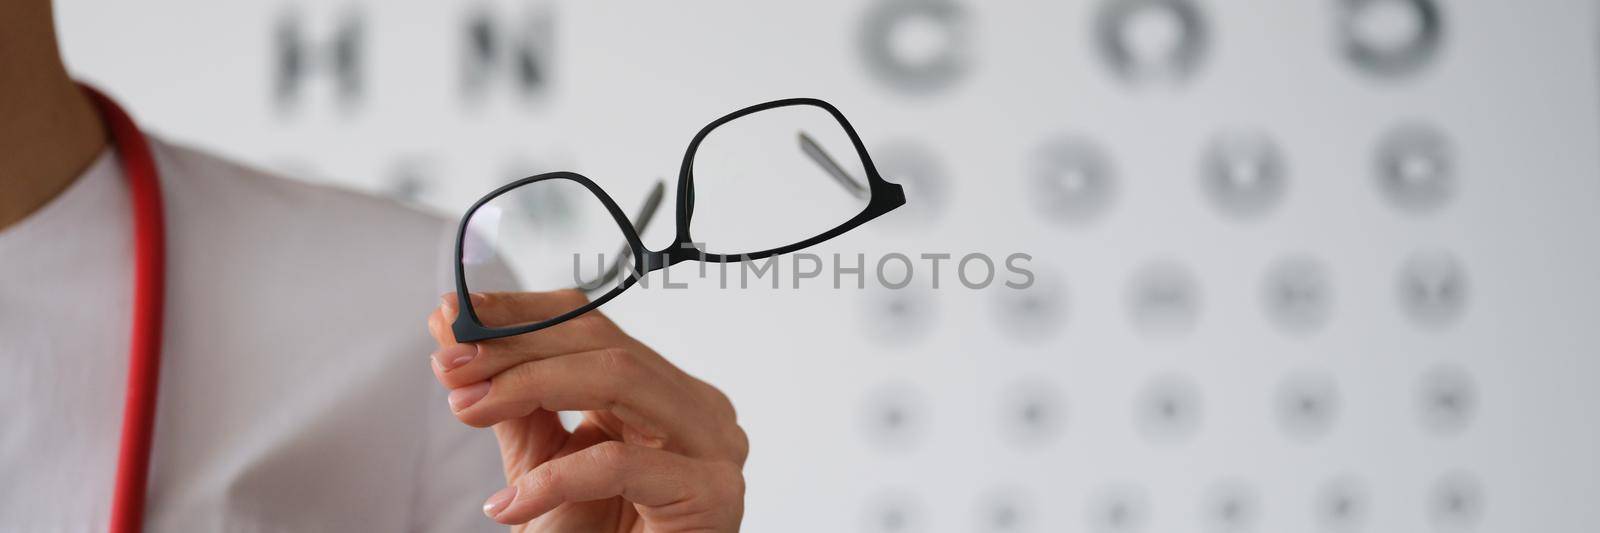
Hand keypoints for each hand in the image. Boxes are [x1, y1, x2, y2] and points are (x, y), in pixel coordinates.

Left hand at [427, 291, 747, 531]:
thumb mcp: (540, 464)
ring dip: (528, 385)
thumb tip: (452, 328)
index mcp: (662, 395)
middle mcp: (695, 409)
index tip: (454, 316)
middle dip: (516, 348)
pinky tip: (511, 503)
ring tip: (469, 407)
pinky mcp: (711, 493)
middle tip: (451, 365)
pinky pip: (621, 464)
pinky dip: (556, 478)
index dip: (522, 314)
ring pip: (618, 379)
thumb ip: (508, 399)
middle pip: (604, 345)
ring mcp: (713, 447)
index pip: (593, 326)